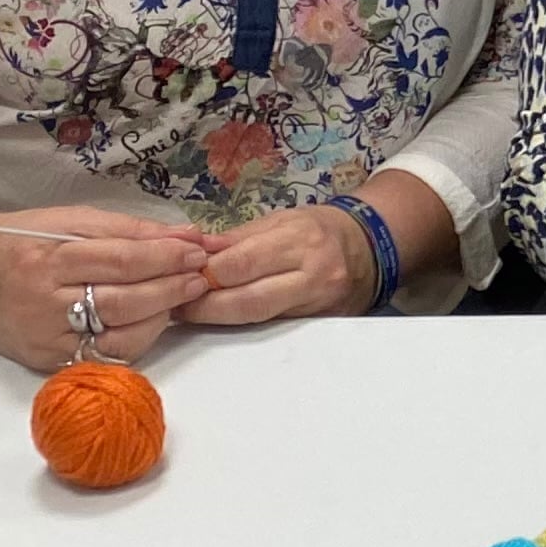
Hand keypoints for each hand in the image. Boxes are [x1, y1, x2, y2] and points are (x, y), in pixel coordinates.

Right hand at [0, 203, 212, 370]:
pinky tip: (151, 321)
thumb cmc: (17, 239)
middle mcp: (40, 304)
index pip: (120, 262)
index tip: (198, 251)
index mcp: (46, 259)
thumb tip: (188, 238)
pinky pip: (102, 357)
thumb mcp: (68, 221)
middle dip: (171, 289)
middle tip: (200, 276)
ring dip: (160, 318)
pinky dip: (134, 341)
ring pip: (119, 337)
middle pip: (124, 302)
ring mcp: (41, 339)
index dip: (166, 258)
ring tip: (182, 296)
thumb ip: (128, 231)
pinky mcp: (43, 362)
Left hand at [189, 205, 377, 327]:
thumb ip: (235, 239)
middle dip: (205, 305)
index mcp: (300, 240)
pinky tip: (222, 317)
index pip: (241, 263)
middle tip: (176, 305)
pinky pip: (272, 326)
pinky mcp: (319, 324)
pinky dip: (241, 322)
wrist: (369, 248)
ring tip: (191, 311)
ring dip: (217, 317)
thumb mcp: (279, 220)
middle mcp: (312, 275)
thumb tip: (194, 252)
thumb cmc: (318, 229)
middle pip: (247, 301)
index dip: (204, 274)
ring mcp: (318, 304)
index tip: (178, 276)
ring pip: (257, 318)